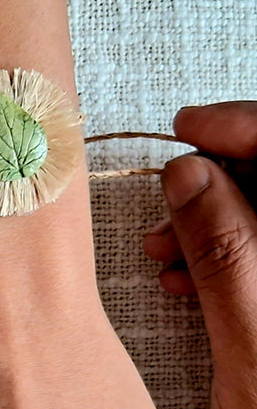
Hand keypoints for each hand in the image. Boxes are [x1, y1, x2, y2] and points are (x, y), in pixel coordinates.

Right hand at [143, 102, 256, 408]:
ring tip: (161, 248)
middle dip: (224, 178)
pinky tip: (179, 278)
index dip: (249, 129)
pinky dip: (216, 259)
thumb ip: (229, 255)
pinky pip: (256, 263)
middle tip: (164, 200)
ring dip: (212, 220)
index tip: (190, 131)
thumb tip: (192, 177)